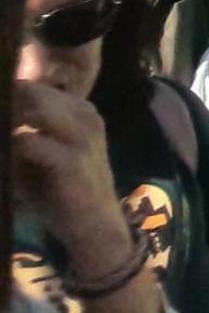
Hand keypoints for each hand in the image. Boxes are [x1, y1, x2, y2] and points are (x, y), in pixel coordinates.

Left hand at [12, 82, 130, 275]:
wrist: (95, 225)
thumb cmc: (63, 189)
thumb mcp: (48, 153)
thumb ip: (25, 131)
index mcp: (80, 110)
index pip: (34, 87)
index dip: (8, 96)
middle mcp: (85, 116)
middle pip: (32, 91)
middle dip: (6, 104)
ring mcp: (81, 136)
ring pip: (32, 107)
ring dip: (8, 120)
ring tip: (2, 142)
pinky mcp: (71, 160)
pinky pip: (26, 141)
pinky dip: (8, 147)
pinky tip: (6, 162)